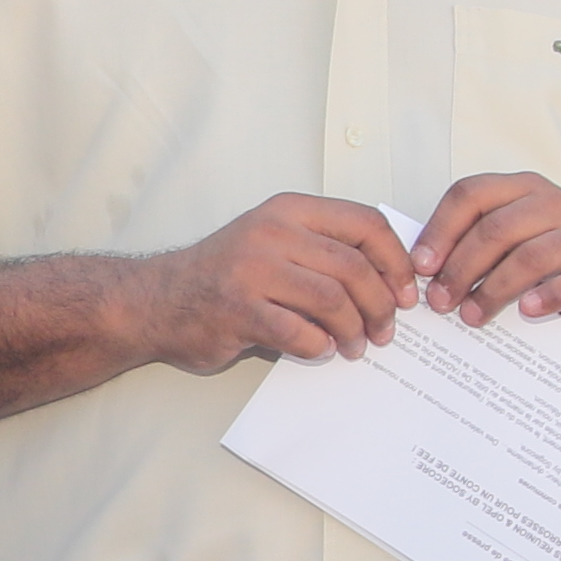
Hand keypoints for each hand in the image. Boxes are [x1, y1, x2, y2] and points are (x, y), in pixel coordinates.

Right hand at [132, 193, 416, 371]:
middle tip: (385, 330)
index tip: (405, 292)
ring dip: (354, 331)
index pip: (366, 224)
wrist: (155, 301)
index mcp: (288, 211)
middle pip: (355, 267)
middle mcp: (271, 233)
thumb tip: (389, 284)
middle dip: (381, 305)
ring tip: (355, 346)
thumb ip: (322, 251)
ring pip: (333, 300)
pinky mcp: (239, 310)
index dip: (396, 261)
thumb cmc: (223, 276)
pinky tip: (318, 350)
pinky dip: (318, 347)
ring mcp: (252, 270)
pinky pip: (300, 333)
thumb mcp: (273, 242)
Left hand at [410, 169, 560, 340]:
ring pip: (531, 256)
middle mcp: (555, 203)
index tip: (420, 267)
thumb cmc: (549, 270)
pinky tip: (526, 311)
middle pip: (496, 228)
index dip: (441, 230)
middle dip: (461, 268)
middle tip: (441, 302)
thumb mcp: (507, 250)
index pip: (471, 194)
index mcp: (523, 189)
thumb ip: (471, 248)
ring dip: (494, 290)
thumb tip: (420, 271)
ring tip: (472, 316)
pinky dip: (546, 297)